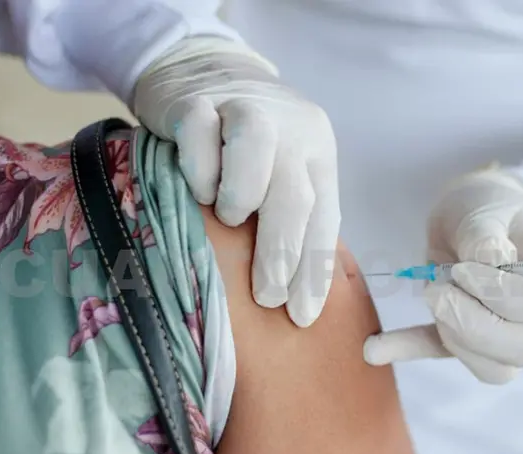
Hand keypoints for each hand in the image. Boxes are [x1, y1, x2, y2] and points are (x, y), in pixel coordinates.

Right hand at [132, 37, 339, 327]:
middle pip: (295, 197)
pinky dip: (200, 172)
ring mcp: (245, 109)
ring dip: (242, 201)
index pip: (325, 219)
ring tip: (229, 220)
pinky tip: (197, 188)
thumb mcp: (280, 172)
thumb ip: (290, 215)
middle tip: (266, 297)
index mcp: (318, 152)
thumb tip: (291, 293)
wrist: (202, 68)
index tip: (303, 316)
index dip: (314, 271)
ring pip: (255, 158)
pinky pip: (200, 140)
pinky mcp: (197, 102)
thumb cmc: (244, 144)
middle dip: (282, 256)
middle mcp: (291, 129)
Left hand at [363, 165, 522, 383]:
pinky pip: (442, 356)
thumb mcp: (487, 209)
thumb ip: (486, 234)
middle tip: (438, 291)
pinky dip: (408, 351)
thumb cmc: (490, 208)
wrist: (472, 216)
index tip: (464, 268)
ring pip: (494, 369)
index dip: (505, 295)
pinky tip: (374, 348)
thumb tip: (489, 260)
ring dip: (453, 339)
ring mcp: (506, 337)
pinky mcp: (466, 341)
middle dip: (475, 326)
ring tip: (430, 293)